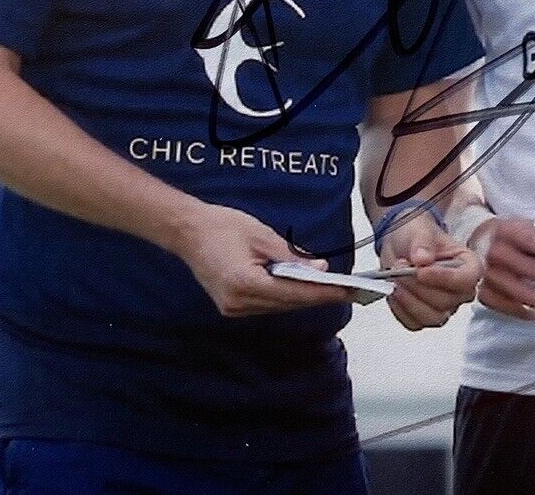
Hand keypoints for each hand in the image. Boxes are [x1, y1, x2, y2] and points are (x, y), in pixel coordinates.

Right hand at [170, 202, 351, 317]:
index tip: (347, 292)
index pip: (294, 293)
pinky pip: (266, 304)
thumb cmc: (223, 226)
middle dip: (317, 296)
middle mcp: (238, 302)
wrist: (188, 231)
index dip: (323, 293)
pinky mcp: (231, 306)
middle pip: (288, 303)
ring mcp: (232, 308)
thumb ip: (292, 256)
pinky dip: (285, 295)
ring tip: (329, 289)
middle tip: (346, 290)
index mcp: (245, 283)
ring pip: (278, 306)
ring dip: (302, 297)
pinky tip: (301, 287)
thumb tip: (320, 269)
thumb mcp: (263, 236)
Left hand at [379, 212, 483, 329]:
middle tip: (400, 267)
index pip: (467, 280)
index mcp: (468, 265)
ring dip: (408, 300)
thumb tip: (422, 258)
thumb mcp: (419, 230)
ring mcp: (444, 306)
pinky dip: (400, 309)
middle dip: (418, 286)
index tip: (422, 271)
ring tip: (395, 279)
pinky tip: (394, 292)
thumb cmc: (416, 236)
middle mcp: (459, 289)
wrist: (400, 244)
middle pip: (446, 302)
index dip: (445, 279)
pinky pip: (414, 323)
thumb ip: (423, 242)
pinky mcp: (425, 315)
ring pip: (432, 317)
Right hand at [471, 216, 534, 318]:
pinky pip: (512, 309)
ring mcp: (490, 277)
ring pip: (524, 294)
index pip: (533, 242)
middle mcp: (497, 254)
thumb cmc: (509, 232)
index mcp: (509, 231)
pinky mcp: (486, 294)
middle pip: (532, 271)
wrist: (472, 240)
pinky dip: (534, 314)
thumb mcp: (529, 223)